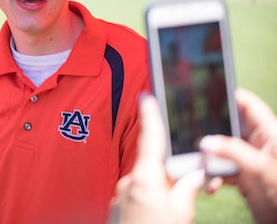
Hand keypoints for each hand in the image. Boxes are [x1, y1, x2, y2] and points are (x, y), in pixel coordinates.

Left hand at [110, 95, 204, 223]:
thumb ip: (186, 189)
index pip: (150, 140)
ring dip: (156, 196)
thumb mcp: (181, 213)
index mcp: (145, 178)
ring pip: (143, 187)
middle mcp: (128, 183)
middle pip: (151, 168)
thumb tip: (192, 175)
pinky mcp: (114, 209)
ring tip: (164, 218)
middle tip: (176, 202)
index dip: (150, 116)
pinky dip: (146, 206)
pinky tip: (152, 220)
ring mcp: (119, 196)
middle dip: (165, 179)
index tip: (146, 95)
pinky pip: (134, 200)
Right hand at [200, 88, 276, 223]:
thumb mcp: (261, 168)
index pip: (248, 105)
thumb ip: (234, 151)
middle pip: (229, 126)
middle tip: (193, 130)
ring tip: (201, 162)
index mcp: (270, 134)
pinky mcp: (244, 177)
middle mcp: (258, 144)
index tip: (206, 91)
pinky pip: (221, 170)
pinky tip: (210, 184)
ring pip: (222, 149)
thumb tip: (205, 141)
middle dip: (211, 130)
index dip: (229, 95)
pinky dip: (213, 176)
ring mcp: (250, 160)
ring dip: (209, 157)